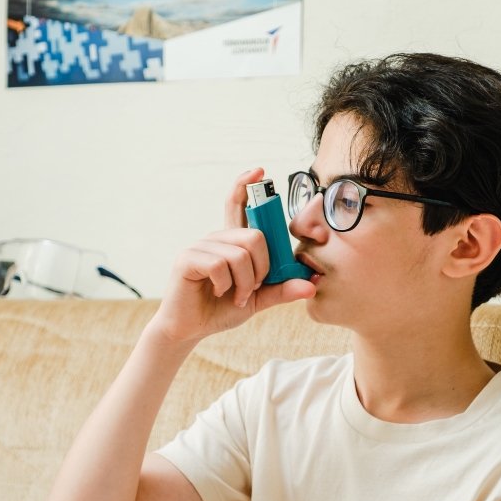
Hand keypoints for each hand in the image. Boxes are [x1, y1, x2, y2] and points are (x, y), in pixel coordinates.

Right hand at [149, 168, 315, 344]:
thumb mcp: (258, 300)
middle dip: (261, 268)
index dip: (245, 185)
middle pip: (254, 236)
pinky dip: (226, 285)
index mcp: (232, 242)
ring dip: (243, 282)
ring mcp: (201, 246)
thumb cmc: (221, 309)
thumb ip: (282, 289)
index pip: (238, 204)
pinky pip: (219, 265)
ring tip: (234, 296)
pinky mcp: (187, 259)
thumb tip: (312, 285)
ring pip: (240, 254)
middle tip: (251, 287)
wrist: (191, 329)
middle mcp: (217, 238)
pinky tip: (219, 293)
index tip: (260, 171)